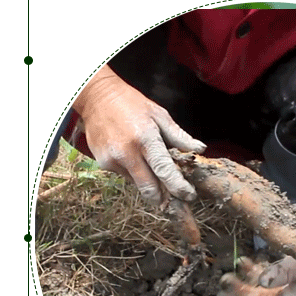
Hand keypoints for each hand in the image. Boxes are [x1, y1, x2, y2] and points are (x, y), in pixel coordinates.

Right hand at [73, 65, 205, 204]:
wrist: (96, 98)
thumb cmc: (131, 104)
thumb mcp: (159, 115)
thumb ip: (179, 136)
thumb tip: (199, 150)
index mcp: (145, 139)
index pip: (164, 170)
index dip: (178, 187)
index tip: (189, 195)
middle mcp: (127, 154)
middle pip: (150, 189)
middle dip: (164, 198)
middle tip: (176, 198)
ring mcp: (112, 161)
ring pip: (138, 184)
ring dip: (149, 182)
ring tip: (153, 168)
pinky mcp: (103, 165)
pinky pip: (126, 176)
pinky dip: (135, 172)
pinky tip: (133, 156)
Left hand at [218, 255, 295, 295]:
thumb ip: (280, 273)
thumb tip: (262, 281)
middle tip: (222, 295)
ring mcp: (277, 288)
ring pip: (254, 291)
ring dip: (239, 286)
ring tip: (226, 277)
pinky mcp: (275, 276)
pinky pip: (259, 276)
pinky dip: (249, 270)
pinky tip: (242, 261)